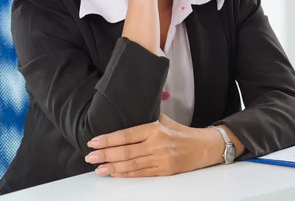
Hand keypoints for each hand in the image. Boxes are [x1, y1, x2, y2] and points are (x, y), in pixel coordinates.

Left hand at [85, 114, 223, 177]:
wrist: (204, 146)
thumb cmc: (182, 133)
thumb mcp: (165, 121)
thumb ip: (146, 121)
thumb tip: (124, 119)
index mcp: (156, 129)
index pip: (126, 135)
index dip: (108, 139)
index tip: (94, 142)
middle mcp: (157, 144)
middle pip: (125, 151)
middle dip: (105, 155)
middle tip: (90, 157)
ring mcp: (160, 159)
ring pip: (131, 164)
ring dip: (112, 167)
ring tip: (98, 168)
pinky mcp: (164, 171)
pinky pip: (141, 173)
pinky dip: (126, 174)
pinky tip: (115, 173)